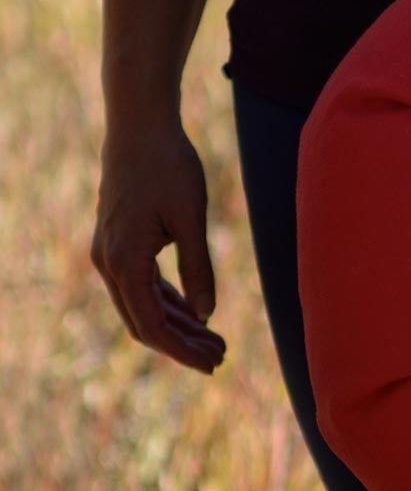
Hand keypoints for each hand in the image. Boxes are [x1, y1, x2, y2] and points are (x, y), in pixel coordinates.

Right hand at [91, 118, 225, 373]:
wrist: (140, 127)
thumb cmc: (169, 167)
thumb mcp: (191, 219)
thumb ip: (198, 268)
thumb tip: (207, 315)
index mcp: (124, 262)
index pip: (152, 325)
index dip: (183, 350)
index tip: (214, 363)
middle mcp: (108, 262)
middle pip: (144, 322)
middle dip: (183, 344)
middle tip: (221, 357)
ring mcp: (110, 253)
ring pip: (143, 305)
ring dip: (178, 325)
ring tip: (215, 341)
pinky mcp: (119, 242)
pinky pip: (142, 284)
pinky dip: (168, 301)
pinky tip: (195, 313)